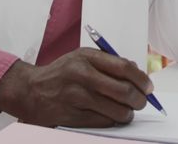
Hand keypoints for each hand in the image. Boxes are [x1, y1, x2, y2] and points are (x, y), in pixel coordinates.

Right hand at [0, 48, 151, 127]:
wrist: (29, 90)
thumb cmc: (60, 73)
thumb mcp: (81, 58)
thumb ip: (108, 62)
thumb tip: (136, 71)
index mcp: (86, 57)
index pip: (124, 67)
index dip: (141, 79)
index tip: (148, 86)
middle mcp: (81, 75)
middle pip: (123, 90)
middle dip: (139, 99)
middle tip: (142, 102)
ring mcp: (75, 96)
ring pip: (115, 110)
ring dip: (127, 113)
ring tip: (127, 111)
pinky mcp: (71, 115)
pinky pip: (103, 121)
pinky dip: (112, 121)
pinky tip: (111, 116)